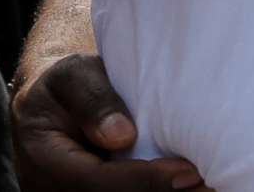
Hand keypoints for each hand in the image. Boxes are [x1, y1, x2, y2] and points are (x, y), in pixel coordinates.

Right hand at [12, 54, 207, 190]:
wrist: (53, 104)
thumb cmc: (67, 84)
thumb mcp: (73, 74)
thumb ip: (93, 100)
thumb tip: (122, 136)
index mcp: (44, 157)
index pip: (97, 181)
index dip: (144, 181)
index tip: (187, 172)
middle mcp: (52, 189)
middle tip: (209, 185)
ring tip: (207, 188)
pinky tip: (186, 187)